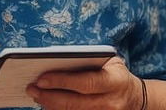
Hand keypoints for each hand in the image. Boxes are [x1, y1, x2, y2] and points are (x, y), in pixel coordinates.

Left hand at [27, 57, 142, 109]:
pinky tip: (48, 104)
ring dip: (50, 105)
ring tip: (36, 95)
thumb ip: (89, 61)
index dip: (62, 82)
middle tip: (31, 88)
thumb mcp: (110, 62)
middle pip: (74, 103)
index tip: (41, 78)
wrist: (134, 98)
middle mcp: (111, 102)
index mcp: (115, 81)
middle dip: (49, 96)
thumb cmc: (115, 75)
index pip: (86, 82)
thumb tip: (55, 60)